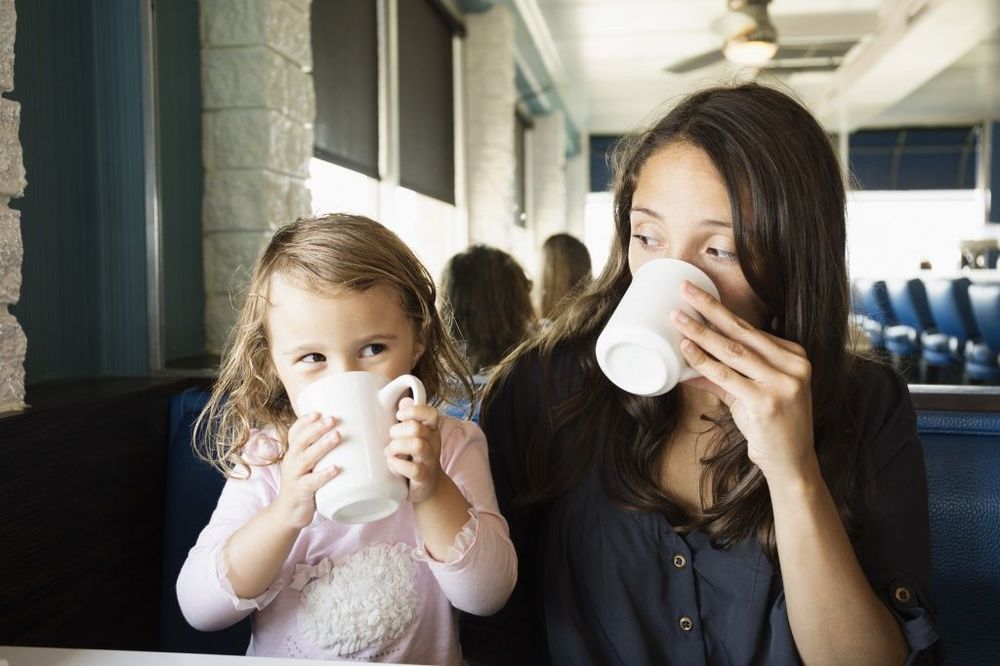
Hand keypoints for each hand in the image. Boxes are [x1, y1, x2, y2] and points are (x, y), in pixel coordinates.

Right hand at [272, 412, 341, 528]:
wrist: (288, 513)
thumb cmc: (304, 483)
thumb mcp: (308, 465)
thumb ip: (321, 451)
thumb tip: (350, 434)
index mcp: (293, 453)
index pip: (294, 432)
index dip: (304, 421)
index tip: (318, 412)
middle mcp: (291, 462)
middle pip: (300, 441)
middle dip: (316, 428)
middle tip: (332, 419)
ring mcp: (294, 477)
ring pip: (306, 458)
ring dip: (321, 446)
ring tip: (337, 436)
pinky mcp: (301, 492)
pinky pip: (311, 482)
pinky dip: (323, 475)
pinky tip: (335, 469)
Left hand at [385, 397, 444, 503]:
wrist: (429, 486)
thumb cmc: (416, 457)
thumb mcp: (414, 436)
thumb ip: (409, 419)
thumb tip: (404, 400)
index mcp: (430, 430)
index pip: (430, 413)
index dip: (413, 411)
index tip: (399, 415)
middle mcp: (433, 443)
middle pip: (417, 428)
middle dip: (397, 431)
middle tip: (391, 438)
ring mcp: (430, 460)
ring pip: (417, 446)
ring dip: (396, 448)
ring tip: (390, 453)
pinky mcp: (424, 477)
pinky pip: (413, 469)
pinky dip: (398, 465)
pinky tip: (393, 465)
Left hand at [671, 280, 816, 481]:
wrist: (792, 463)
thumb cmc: (770, 426)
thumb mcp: (748, 395)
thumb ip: (721, 377)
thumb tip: (685, 364)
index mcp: (794, 356)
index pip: (749, 328)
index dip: (720, 311)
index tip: (697, 295)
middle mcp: (793, 365)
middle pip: (741, 331)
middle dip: (709, 308)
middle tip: (685, 289)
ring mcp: (783, 383)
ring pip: (732, 351)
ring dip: (700, 332)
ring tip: (677, 317)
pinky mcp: (767, 401)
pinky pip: (726, 376)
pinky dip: (703, 362)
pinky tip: (686, 350)